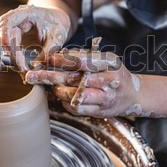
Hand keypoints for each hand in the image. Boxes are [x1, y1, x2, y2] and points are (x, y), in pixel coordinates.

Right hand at [0, 4, 70, 70]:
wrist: (53, 20)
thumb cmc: (55, 27)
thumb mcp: (57, 37)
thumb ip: (48, 52)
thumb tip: (33, 69)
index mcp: (24, 14)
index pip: (6, 21)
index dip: (3, 35)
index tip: (6, 49)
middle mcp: (9, 19)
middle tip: (4, 66)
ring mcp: (2, 26)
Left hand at [25, 48, 142, 117]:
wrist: (134, 95)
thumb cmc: (114, 73)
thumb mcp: (104, 59)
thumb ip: (84, 56)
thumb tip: (58, 55)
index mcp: (108, 63)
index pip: (81, 61)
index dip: (62, 60)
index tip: (47, 58)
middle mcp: (107, 81)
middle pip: (73, 79)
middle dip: (49, 77)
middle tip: (32, 75)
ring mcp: (104, 98)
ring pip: (73, 96)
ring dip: (58, 91)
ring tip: (53, 86)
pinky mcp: (100, 112)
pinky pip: (76, 108)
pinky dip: (65, 102)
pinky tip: (63, 97)